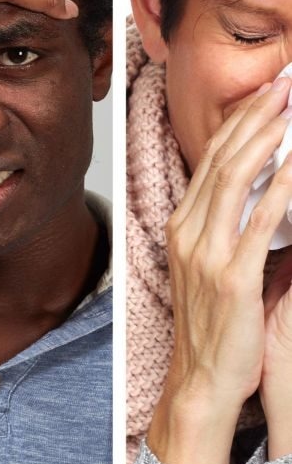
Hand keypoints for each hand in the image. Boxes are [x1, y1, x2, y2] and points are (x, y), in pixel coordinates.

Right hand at [148, 77, 291, 463]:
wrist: (201, 380)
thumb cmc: (213, 328)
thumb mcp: (216, 268)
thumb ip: (241, 228)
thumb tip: (278, 194)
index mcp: (183, 226)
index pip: (212, 162)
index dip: (242, 123)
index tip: (268, 94)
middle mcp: (189, 232)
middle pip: (223, 160)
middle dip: (258, 116)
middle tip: (286, 83)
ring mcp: (206, 252)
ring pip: (237, 179)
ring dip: (268, 138)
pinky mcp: (231, 276)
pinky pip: (261, 221)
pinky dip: (283, 188)